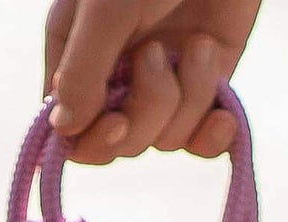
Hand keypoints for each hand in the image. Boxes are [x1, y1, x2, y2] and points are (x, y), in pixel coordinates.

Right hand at [44, 0, 261, 164]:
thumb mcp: (106, 6)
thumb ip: (81, 70)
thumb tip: (64, 132)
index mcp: (76, 55)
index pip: (70, 132)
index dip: (92, 141)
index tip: (116, 121)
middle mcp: (115, 75)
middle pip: (121, 142)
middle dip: (146, 108)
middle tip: (156, 54)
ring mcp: (162, 80)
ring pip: (164, 138)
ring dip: (187, 97)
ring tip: (196, 44)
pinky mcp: (206, 81)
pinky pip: (201, 137)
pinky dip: (213, 134)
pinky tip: (223, 120)